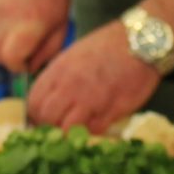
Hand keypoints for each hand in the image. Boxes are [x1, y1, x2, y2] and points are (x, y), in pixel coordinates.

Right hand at [0, 0, 70, 73]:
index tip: (30, 57)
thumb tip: (32, 68)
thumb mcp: (61, 17)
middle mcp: (5, 18)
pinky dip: (0, 19)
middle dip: (11, 55)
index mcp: (30, 23)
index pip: (12, 61)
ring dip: (7, 34)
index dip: (20, 64)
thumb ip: (49, 47)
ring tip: (23, 11)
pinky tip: (13, 0)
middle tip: (27, 40)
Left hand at [27, 20, 158, 134]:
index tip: (43, 121)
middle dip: (50, 128)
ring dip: (70, 133)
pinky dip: (92, 132)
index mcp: (58, 71)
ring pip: (66, 129)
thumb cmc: (107, 46)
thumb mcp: (74, 55)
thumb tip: (46, 101)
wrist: (140, 41)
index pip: (33, 103)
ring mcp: (91, 99)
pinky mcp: (111, 109)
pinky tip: (96, 124)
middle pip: (47, 119)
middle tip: (60, 128)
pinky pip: (93, 131)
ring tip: (78, 130)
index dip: (36, 116)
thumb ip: (58, 78)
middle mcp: (70, 86)